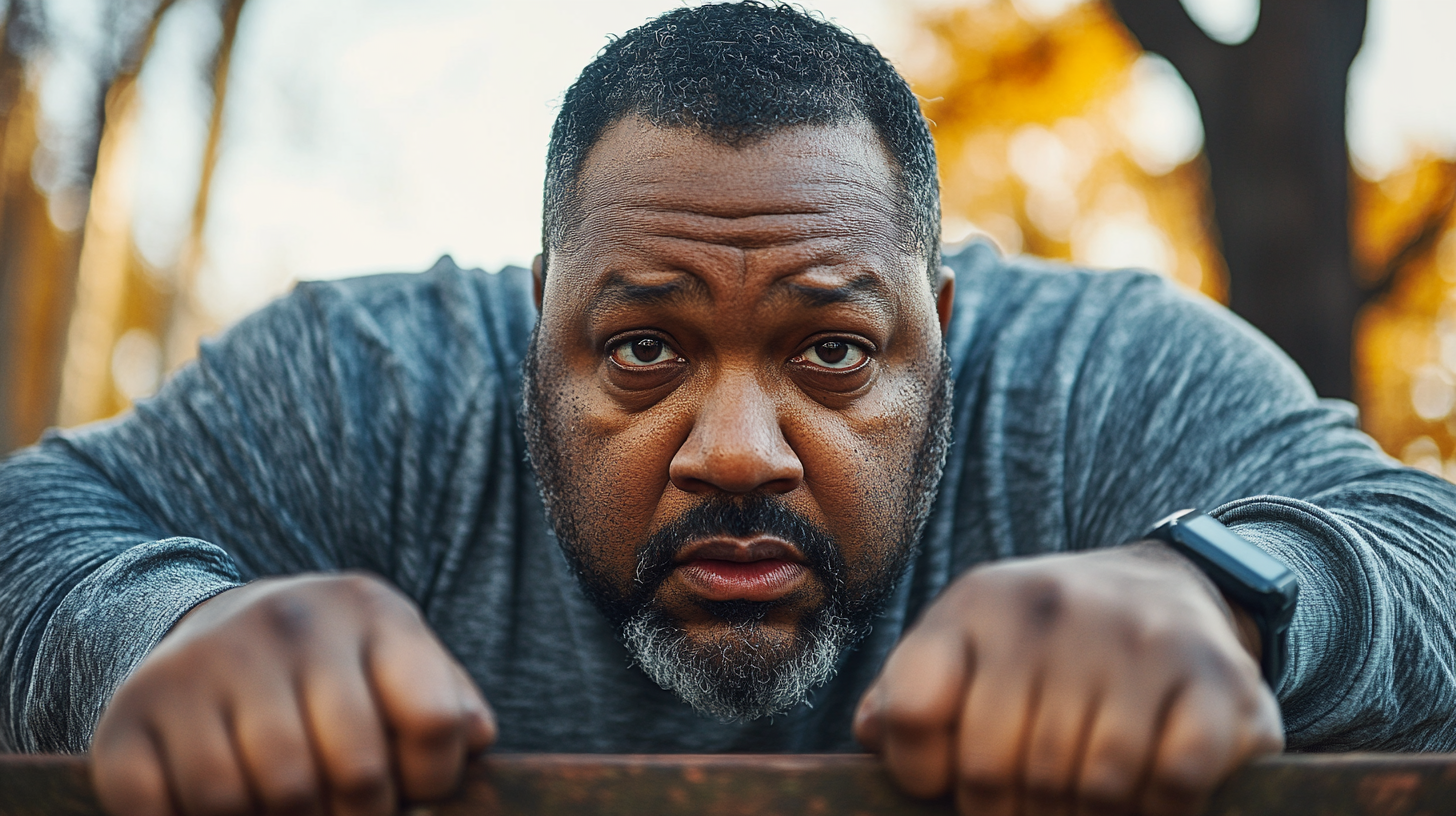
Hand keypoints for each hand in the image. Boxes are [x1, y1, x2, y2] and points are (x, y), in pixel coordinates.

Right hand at [91, 573, 495, 815]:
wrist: (213, 626)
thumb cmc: (333, 666)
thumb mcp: (399, 660)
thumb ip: (447, 702)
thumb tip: (475, 740)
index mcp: (372, 610)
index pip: (435, 721)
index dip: (432, 778)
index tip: (411, 786)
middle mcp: (289, 622)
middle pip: (354, 772)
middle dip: (359, 814)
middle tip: (344, 810)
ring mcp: (205, 661)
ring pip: (266, 797)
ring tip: (286, 803)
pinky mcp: (133, 710)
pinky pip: (170, 808)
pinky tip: (213, 805)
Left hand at [854, 543, 1282, 815]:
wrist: (1167, 589)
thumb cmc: (1045, 646)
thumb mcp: (966, 648)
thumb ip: (910, 697)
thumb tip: (873, 739)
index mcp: (978, 603)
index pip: (914, 712)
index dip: (922, 773)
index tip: (946, 782)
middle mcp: (1052, 608)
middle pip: (998, 769)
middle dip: (1005, 813)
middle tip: (1025, 809)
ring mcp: (1139, 638)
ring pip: (1087, 786)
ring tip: (1083, 803)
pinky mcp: (1218, 678)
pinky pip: (1172, 783)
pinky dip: (1158, 810)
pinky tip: (1147, 794)